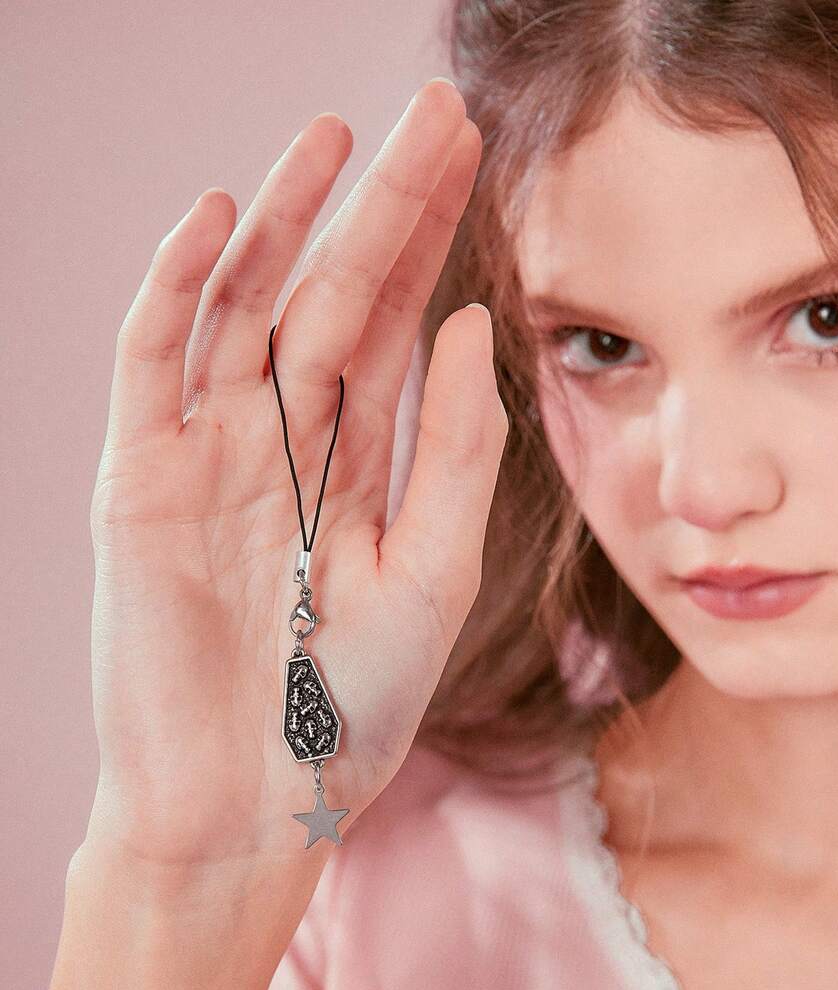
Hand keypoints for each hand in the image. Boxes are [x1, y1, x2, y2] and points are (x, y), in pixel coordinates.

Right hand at [79, 79, 506, 893]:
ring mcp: (207, 455)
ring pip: (247, 311)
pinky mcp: (138, 480)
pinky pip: (152, 366)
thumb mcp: (434, 574)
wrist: (249, 805)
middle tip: (430, 110)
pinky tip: (221, 221)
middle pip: (335, 298)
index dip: (434, 242)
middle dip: (382, 207)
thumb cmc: (348, 706)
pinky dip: (175, 292)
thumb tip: (474, 326)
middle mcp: (283, 444)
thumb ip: (458, 451)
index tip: (473, 159)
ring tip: (333, 134)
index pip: (398, 327)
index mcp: (354, 466)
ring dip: (286, 221)